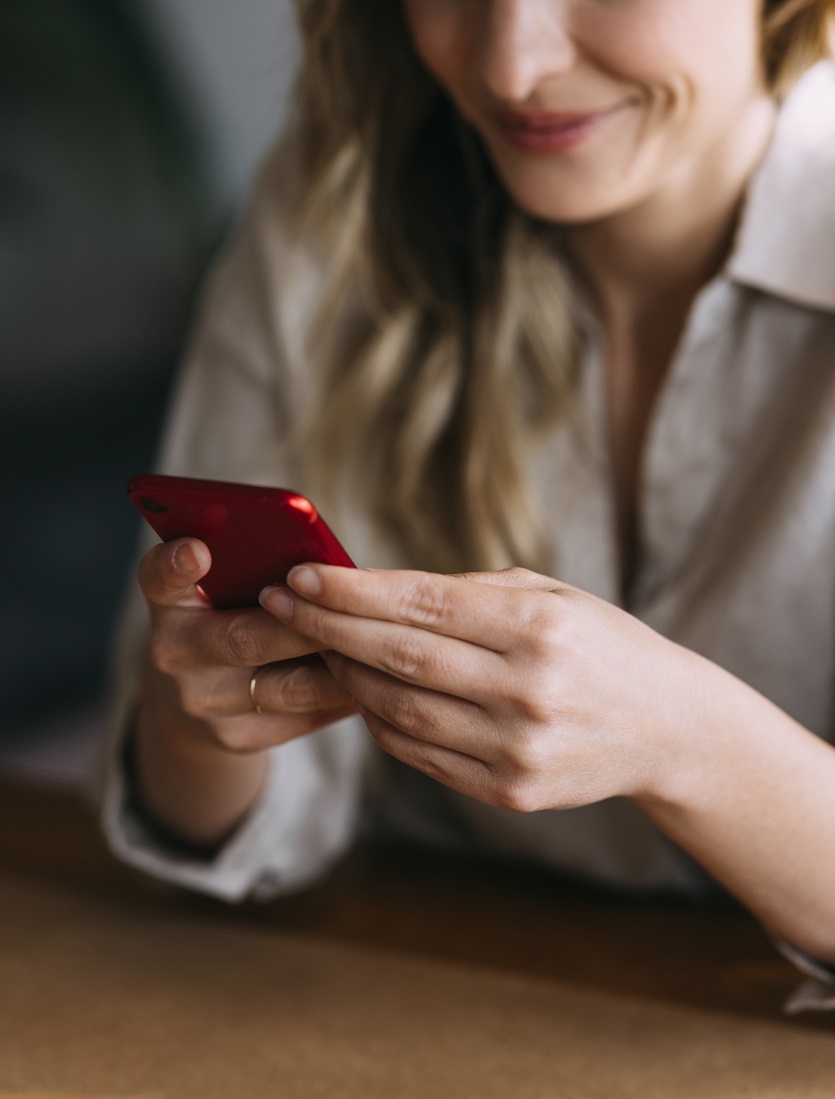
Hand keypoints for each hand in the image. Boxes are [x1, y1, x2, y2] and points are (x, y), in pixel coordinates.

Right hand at [138, 538, 356, 754]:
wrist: (199, 695)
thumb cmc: (230, 614)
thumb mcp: (225, 586)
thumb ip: (257, 567)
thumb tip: (328, 565)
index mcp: (170, 600)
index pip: (160, 577)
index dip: (176, 563)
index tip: (199, 549)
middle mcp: (174, 653)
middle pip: (246, 638)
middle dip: (307, 622)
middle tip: (355, 605)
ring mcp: (203, 703)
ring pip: (288, 686)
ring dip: (340, 664)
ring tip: (382, 644)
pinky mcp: (236, 738)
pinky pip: (304, 716)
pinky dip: (344, 695)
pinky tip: (374, 678)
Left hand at [259, 565, 695, 811]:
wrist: (666, 726)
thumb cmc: (600, 645)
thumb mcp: (552, 596)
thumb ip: (470, 594)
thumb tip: (377, 590)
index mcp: (539, 625)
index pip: (422, 603)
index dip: (352, 589)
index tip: (301, 574)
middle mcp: (527, 687)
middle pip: (400, 655)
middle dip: (329, 626)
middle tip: (280, 603)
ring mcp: (518, 746)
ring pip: (399, 710)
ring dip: (346, 675)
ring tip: (317, 645)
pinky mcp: (511, 791)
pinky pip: (420, 753)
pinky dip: (381, 721)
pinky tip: (362, 693)